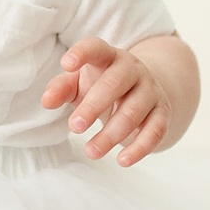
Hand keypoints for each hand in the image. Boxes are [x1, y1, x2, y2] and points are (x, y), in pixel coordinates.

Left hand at [42, 35, 170, 167]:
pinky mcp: (163, 111)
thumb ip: (62, 87)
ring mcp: (150, 90)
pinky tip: (122, 161)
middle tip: (74, 127)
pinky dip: (140, 147)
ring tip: (91, 151)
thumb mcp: (80, 82)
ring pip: (133, 112)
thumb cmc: (102, 84)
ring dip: (111, 134)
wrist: (143, 89)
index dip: (82, 53)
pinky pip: (156, 130)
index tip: (66, 63)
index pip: (96, 48)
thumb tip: (46, 101)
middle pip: (114, 84)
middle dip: (93, 107)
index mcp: (109, 57)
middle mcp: (133, 69)